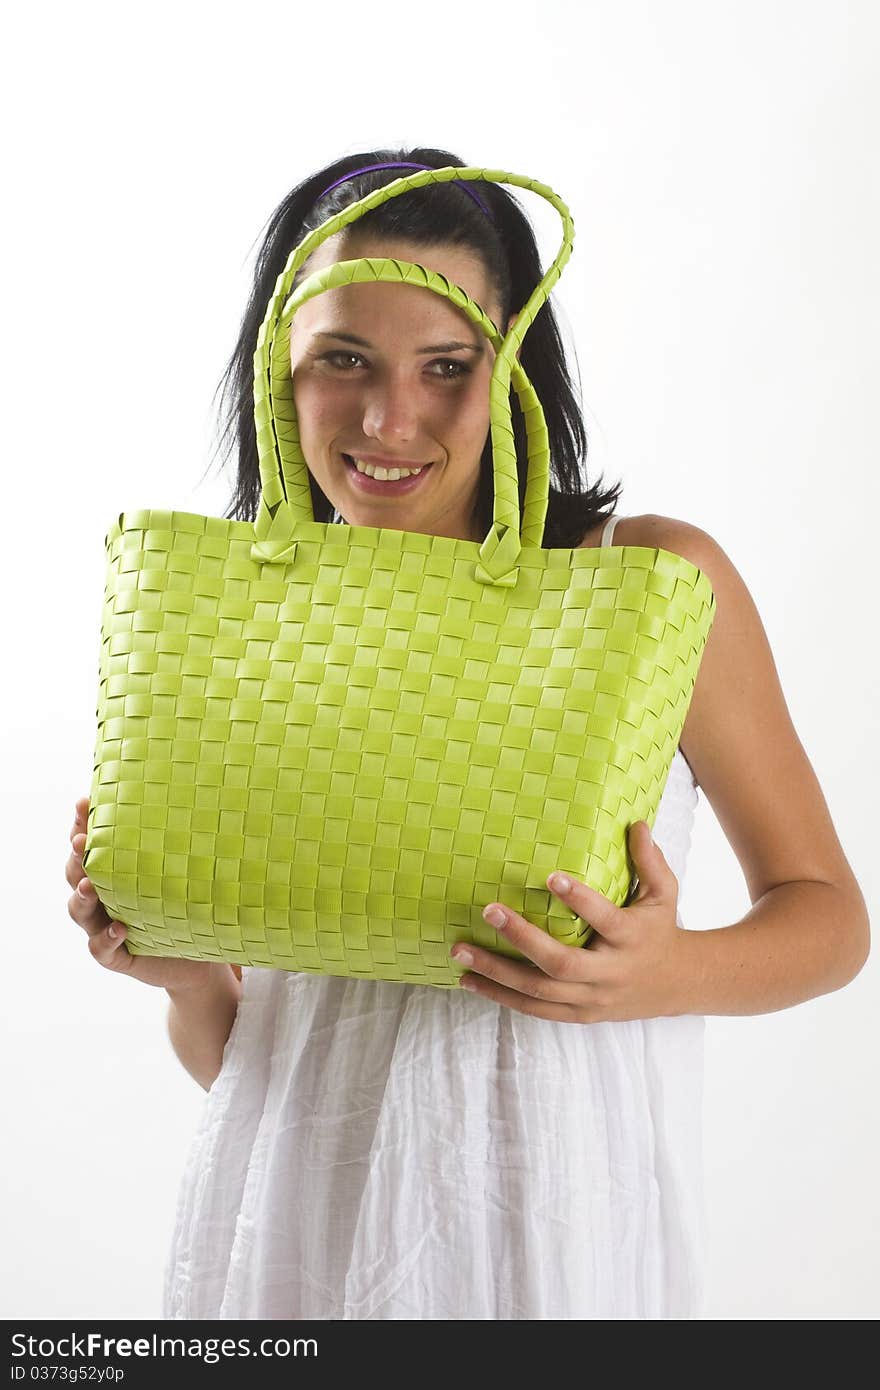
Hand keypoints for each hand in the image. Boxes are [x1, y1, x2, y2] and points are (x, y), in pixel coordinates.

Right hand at [66, 797, 220, 993]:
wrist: (198, 957)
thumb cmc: (188, 907)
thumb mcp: (183, 874)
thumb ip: (182, 846)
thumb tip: (205, 802)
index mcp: (113, 872)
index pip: (88, 845)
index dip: (81, 824)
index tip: (83, 802)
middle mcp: (102, 898)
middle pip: (75, 874)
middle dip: (76, 857)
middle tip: (82, 842)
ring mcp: (103, 927)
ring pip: (79, 910)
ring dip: (82, 896)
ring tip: (90, 885)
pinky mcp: (115, 955)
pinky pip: (101, 948)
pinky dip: (106, 938)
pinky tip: (119, 929)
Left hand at [450, 822, 689, 1022]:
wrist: (677, 984)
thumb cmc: (659, 929)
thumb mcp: (664, 893)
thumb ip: (649, 861)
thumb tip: (637, 823)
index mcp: (631, 938)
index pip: (605, 919)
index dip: (579, 899)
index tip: (551, 876)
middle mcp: (609, 973)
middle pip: (561, 963)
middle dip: (522, 938)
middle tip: (488, 911)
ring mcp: (591, 998)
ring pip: (539, 992)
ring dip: (496, 972)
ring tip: (461, 952)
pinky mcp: (578, 1014)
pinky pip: (534, 1009)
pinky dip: (500, 997)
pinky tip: (470, 981)